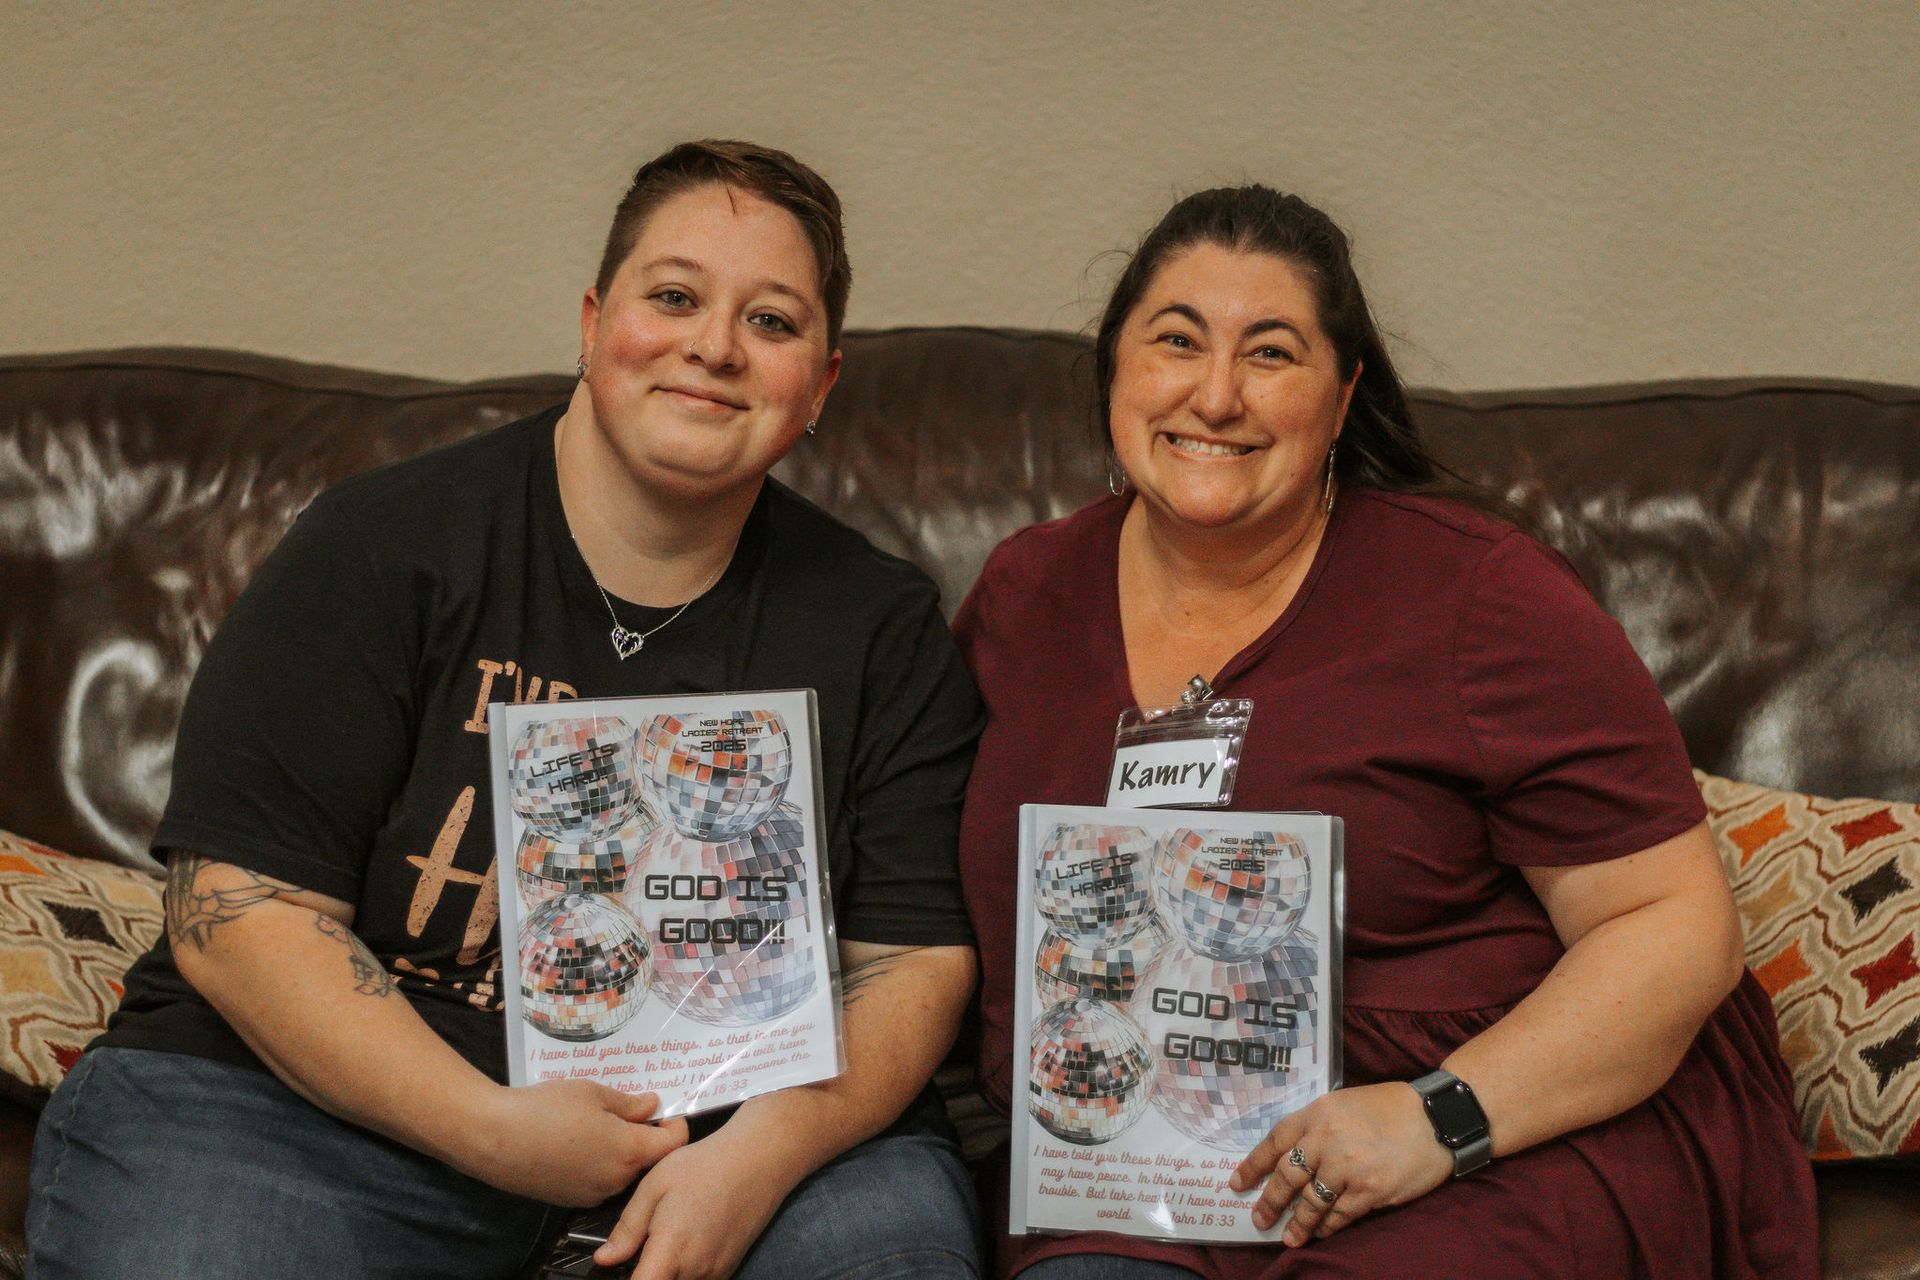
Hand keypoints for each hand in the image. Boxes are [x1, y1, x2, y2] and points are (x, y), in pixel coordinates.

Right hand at [458, 1080, 688, 1206]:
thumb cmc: (545, 1109)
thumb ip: (630, 1103)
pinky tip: (576, 1143)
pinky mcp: (571, 1200)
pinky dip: (598, 1163)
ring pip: (622, 1172)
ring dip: (620, 1151)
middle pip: (648, 1160)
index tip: (665, 1111)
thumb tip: (653, 1106)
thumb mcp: (593, 1093)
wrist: (493, 1138)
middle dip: (646, 1136)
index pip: (673, 1145)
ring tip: (596, 1123)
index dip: (675, 1125)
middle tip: (628, 1110)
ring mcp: (593, 1195)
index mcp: (629, 1151)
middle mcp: (616, 1180)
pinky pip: (598, 1181)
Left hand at [598, 1122, 804, 1278]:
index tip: (620, 1270)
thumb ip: (628, 1228)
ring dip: (666, 1271)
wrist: (757, 1159)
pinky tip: (686, 1242)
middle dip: (646, 1273)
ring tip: (666, 1239)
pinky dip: (685, 1270)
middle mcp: (695, 1270)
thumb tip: (605, 1259)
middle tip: (642, 1247)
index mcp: (671, 1250)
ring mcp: (715, 1273)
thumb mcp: (655, 1185)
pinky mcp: (728, 1269)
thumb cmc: (705, 1166)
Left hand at [1230, 1083, 1452, 1245]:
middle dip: (1270, 1201)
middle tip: (1259, 1219)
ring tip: (1288, 1237)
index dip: (1253, 1165)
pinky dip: (1327, 1226)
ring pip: (1311, 1202)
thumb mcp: (1345, 1103)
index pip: (1274, 1141)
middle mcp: (1327, 1140)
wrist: (1436, 1118)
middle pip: (1287, 1177)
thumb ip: (1318, 1125)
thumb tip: (1294, 1154)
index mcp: (1318, 1114)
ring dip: (1297, 1223)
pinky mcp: (1369, 1191)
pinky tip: (1321, 1232)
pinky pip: (1340, 1215)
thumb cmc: (1391, 1107)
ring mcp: (1348, 1167)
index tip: (1237, 1183)